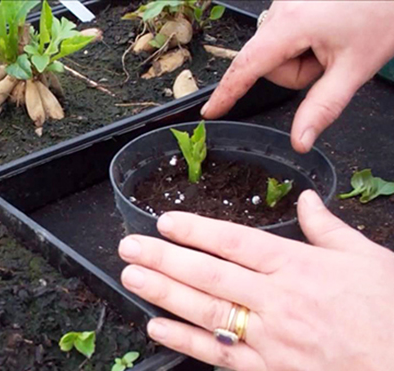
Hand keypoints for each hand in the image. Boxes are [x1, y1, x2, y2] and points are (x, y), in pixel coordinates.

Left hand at [118, 190, 393, 370]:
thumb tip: (306, 200)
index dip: (195, 230)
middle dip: (163, 259)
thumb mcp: (368, 259)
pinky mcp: (272, 370)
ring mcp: (271, 337)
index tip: (164, 223)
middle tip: (130, 247)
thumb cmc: (393, 313)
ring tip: (132, 278)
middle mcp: (278, 299)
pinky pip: (220, 354)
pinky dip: (185, 341)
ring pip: (206, 311)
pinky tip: (157, 328)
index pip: (234, 242)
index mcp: (299, 266)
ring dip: (164, 294)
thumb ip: (328, 228)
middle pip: (209, 274)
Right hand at [201, 1, 393, 152]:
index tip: (210, 111)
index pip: (247, 67)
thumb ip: (322, 107)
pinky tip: (327, 32)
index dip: (226, 93)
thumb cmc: (383, 12)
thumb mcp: (355, 69)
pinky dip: (302, 42)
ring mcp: (287, 2)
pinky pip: (285, 35)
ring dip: (301, 57)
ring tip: (331, 45)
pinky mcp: (294, 1)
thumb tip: (298, 141)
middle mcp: (282, 9)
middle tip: (329, 64)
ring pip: (277, 51)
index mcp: (291, 24)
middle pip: (267, 63)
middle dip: (296, 72)